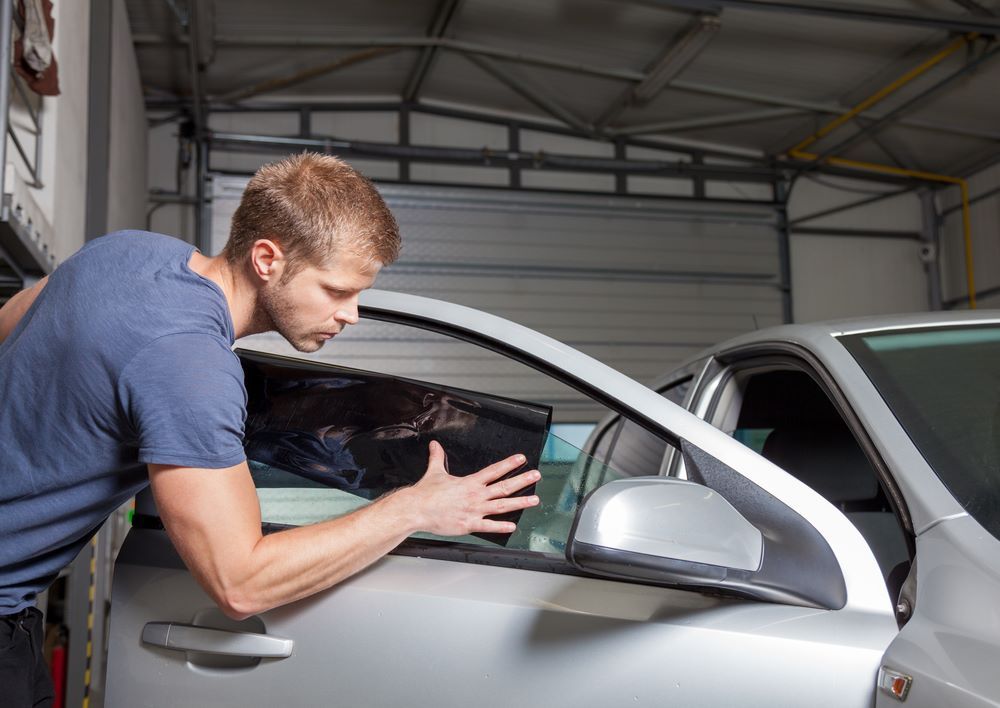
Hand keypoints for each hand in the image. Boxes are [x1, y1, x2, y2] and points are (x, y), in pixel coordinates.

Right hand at [404, 441, 540, 536]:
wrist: (416, 509)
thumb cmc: (425, 493)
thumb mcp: (435, 472)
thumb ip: (437, 457)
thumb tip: (434, 445)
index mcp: (470, 482)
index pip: (494, 471)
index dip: (509, 464)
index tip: (521, 459)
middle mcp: (475, 495)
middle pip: (504, 487)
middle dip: (522, 480)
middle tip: (536, 476)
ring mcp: (474, 510)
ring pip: (502, 506)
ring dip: (520, 502)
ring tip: (534, 500)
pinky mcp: (469, 524)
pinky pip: (488, 526)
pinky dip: (501, 526)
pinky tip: (513, 526)